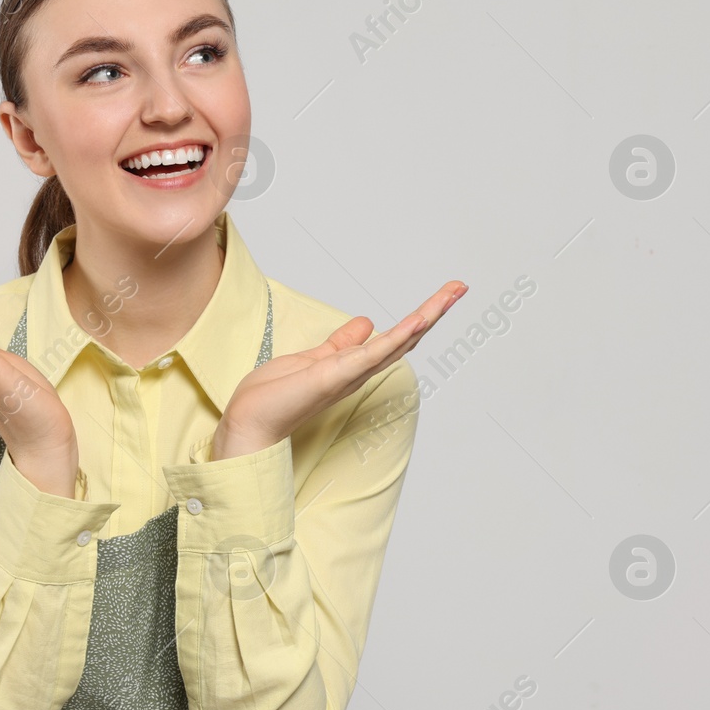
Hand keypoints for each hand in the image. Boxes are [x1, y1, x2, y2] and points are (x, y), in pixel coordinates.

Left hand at [213, 281, 465, 458]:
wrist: (251, 422)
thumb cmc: (275, 397)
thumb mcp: (314, 358)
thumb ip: (342, 342)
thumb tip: (367, 322)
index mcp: (356, 365)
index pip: (396, 337)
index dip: (421, 317)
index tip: (443, 295)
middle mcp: (360, 371)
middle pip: (407, 338)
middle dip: (434, 312)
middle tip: (459, 287)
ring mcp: (351, 374)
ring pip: (398, 343)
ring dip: (426, 318)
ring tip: (450, 295)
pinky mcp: (336, 376)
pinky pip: (373, 355)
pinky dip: (397, 338)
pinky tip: (417, 322)